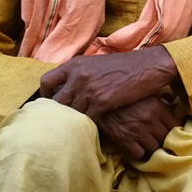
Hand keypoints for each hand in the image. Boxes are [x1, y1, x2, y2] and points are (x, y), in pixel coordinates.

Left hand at [40, 47, 177, 120]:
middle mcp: (77, 76)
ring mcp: (88, 90)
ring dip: (73, 122)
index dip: (45, 94)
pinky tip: (90, 129)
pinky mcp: (101, 102)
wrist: (146, 66)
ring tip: (75, 128)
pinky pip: (87, 119)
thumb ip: (81, 72)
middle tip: (63, 121)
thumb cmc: (124, 64)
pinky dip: (88, 125)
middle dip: (58, 113)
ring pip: (70, 113)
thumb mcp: (96, 62)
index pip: (47, 81)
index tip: (50, 102)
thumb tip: (70, 83)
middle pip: (56, 101)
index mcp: (74, 64)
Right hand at [97, 96, 179, 160]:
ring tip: (146, 144)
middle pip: (166, 138)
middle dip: (162, 140)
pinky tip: (136, 148)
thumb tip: (171, 111)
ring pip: (154, 148)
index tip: (168, 132)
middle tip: (157, 140)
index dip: (172, 130)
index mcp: (157, 107)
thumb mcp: (143, 93)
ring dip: (150, 148)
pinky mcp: (125, 140)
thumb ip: (158, 104)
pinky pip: (139, 154)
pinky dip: (138, 154)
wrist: (99, 101)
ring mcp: (138, 131)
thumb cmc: (122, 96)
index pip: (174, 125)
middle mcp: (150, 120)